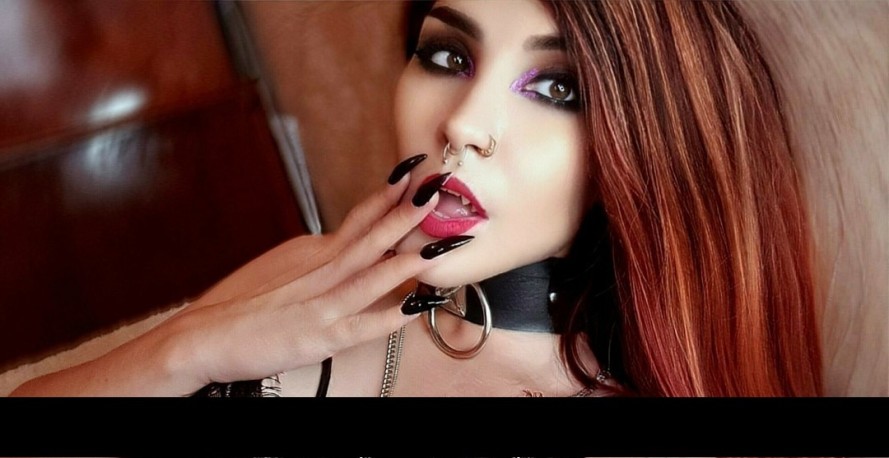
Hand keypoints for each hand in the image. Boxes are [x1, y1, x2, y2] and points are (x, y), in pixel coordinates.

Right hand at [160, 155, 465, 393]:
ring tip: (441, 244)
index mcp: (314, 251)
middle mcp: (320, 270)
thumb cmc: (242, 302)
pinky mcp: (319, 336)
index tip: (413, 173)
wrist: (203, 334)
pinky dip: (392, 316)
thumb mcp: (286, 267)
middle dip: (406, 213)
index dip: (387, 196)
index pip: (359, 218)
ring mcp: (322, 303)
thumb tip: (348, 246)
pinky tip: (418, 307)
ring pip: (372, 276)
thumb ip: (321, 257)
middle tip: (437, 188)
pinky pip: (364, 326)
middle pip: (369, 236)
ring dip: (407, 258)